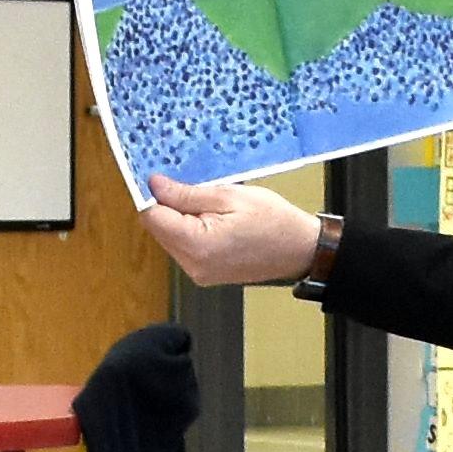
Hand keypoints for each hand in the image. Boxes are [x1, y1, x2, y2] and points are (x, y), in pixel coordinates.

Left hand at [139, 177, 325, 288]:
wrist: (300, 250)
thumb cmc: (274, 222)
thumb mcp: (229, 196)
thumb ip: (187, 194)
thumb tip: (155, 185)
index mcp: (198, 246)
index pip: (153, 217)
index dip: (154, 194)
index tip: (164, 178)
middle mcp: (193, 265)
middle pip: (159, 229)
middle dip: (170, 206)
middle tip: (198, 190)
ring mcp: (198, 273)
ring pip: (170, 237)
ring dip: (181, 218)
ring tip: (213, 206)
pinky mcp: (204, 273)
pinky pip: (184, 247)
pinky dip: (191, 230)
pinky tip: (214, 220)